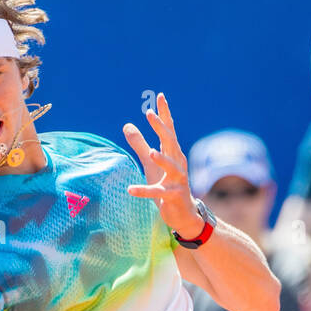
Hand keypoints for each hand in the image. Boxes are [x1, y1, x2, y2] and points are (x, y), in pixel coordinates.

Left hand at [122, 92, 204, 237]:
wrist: (183, 214)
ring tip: (151, 152)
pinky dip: (144, 191)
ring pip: (171, 167)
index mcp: (173, 153)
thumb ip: (140, 145)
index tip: (160, 96)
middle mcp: (178, 163)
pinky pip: (158, 193)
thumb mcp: (151, 164)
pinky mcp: (173, 196)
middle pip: (171, 142)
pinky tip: (130, 189)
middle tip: (150, 114)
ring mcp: (178, 180)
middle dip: (161, 128)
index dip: (165, 114)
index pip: (169, 130)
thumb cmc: (167, 186)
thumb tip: (127, 125)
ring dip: (161, 160)